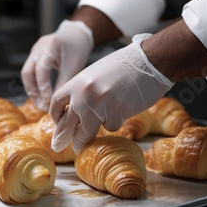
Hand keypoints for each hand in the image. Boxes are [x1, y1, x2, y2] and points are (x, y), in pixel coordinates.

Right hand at [21, 20, 93, 111]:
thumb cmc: (77, 50)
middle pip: (28, 72)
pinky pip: (30, 71)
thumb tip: (57, 102)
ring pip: (26, 73)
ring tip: (40, 103)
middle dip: (33, 91)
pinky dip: (34, 83)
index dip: (44, 87)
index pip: (42, 69)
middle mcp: (39, 47)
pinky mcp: (34, 55)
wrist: (77, 34)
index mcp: (50, 45)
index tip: (49, 101)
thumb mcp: (74, 66)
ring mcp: (34, 50)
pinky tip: (40, 94)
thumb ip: (64, 83)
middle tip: (41, 105)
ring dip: (32, 89)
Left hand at [50, 33, 174, 152]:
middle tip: (59, 146)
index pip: (57, 103)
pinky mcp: (117, 114)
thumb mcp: (94, 74)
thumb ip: (82, 91)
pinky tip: (121, 109)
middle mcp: (84, 95)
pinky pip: (110, 126)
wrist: (149, 61)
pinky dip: (114, 122)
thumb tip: (72, 113)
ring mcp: (100, 106)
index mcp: (77, 83)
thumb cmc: (123, 67)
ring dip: (83, 139)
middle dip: (63, 138)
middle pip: (68, 124)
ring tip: (80, 144)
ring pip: (86, 132)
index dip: (56, 117)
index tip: (59, 124)